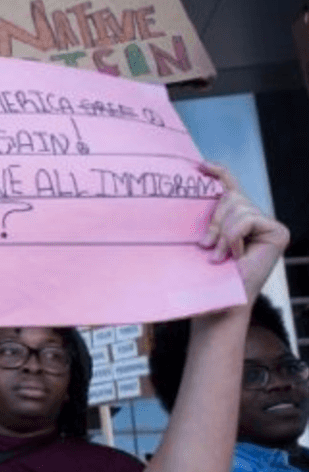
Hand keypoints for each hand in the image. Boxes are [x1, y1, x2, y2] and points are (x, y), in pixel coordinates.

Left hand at [199, 163, 288, 301]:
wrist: (221, 305)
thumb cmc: (208, 279)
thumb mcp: (203, 243)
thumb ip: (206, 222)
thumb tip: (192, 194)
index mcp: (238, 219)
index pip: (230, 188)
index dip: (218, 173)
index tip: (199, 165)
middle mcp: (257, 219)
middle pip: (231, 196)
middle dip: (214, 221)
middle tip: (206, 247)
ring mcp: (269, 225)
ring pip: (237, 207)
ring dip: (222, 233)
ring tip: (219, 256)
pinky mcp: (279, 232)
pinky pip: (246, 219)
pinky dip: (234, 235)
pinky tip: (235, 255)